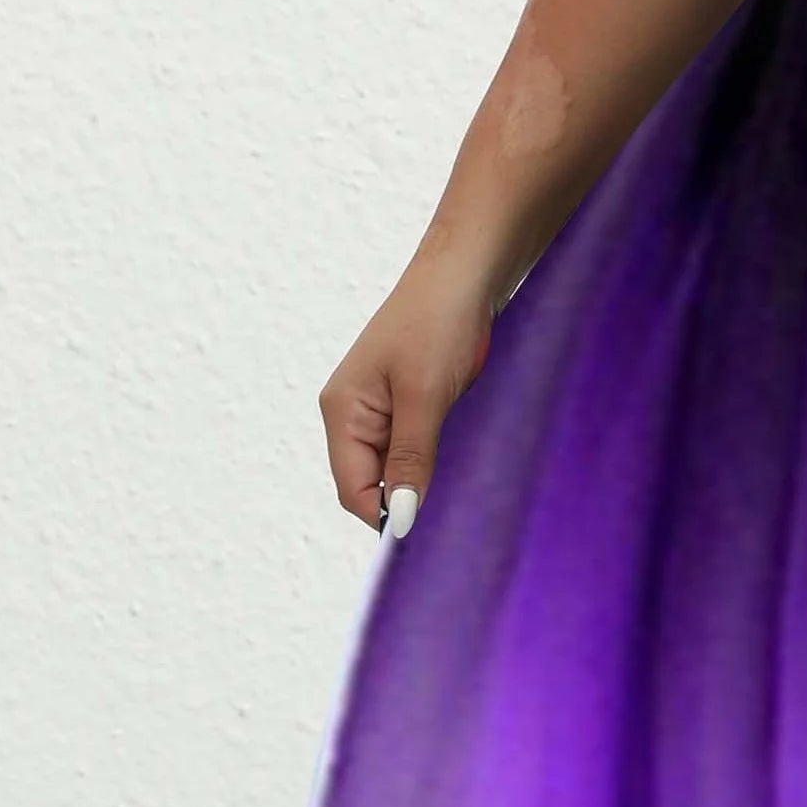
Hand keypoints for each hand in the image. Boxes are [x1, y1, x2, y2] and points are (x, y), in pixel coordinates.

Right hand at [319, 247, 499, 534]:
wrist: (465, 272)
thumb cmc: (439, 322)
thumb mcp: (425, 396)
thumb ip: (410, 459)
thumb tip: (400, 519)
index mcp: (341, 412)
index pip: (352, 490)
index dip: (386, 515)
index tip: (427, 534)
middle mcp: (352, 414)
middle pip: (369, 484)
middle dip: (404, 500)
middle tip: (451, 510)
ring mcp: (378, 408)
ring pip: (394, 468)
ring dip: (421, 479)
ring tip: (457, 476)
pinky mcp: (406, 401)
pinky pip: (412, 447)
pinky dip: (432, 458)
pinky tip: (459, 454)